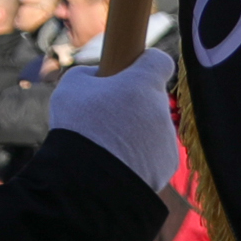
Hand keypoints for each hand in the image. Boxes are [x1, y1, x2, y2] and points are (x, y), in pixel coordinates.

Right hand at [47, 47, 180, 192]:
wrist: (90, 180)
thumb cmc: (79, 126)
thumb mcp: (71, 87)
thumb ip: (89, 74)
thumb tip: (96, 77)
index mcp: (142, 83)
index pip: (160, 60)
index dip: (145, 63)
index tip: (130, 70)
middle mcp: (162, 108)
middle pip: (151, 97)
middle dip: (133, 102)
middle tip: (105, 115)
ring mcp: (168, 137)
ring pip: (152, 125)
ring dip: (136, 129)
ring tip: (107, 144)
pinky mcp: (169, 163)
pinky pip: (155, 151)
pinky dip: (140, 154)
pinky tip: (117, 161)